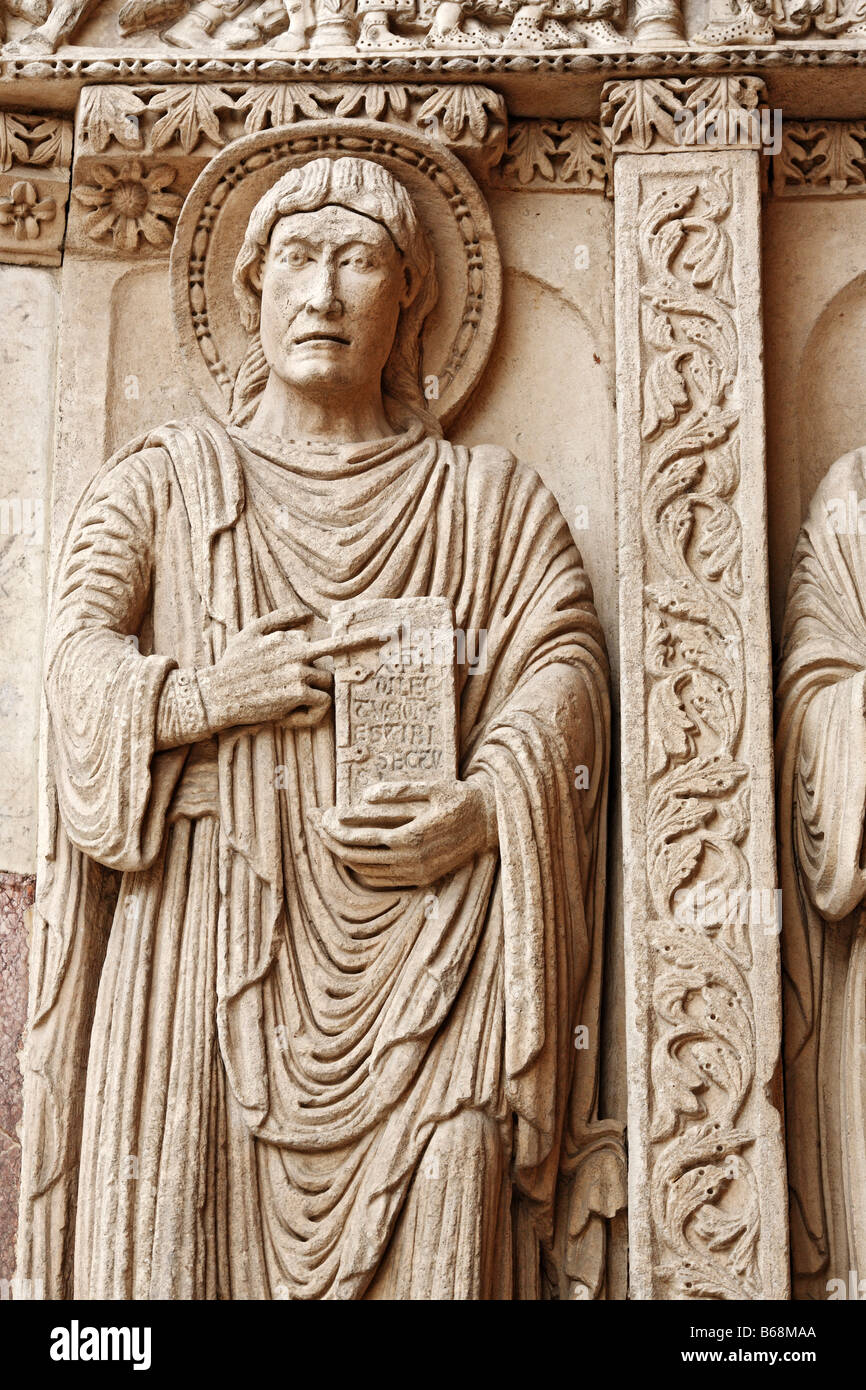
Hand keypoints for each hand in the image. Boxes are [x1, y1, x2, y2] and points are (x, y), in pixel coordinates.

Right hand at [197, 608, 331, 733]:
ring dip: (316, 692)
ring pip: (327, 680)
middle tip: (292, 691)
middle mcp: (295, 653)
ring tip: (295, 705)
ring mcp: (298, 673)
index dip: (299, 658)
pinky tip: (294, 716)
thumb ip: (279, 618)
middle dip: (313, 674)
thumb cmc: (232, 665)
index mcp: (285, 638)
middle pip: (325, 660)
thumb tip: (307, 612)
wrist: (218, 695)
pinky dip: (314, 711)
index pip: (309, 643)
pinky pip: (323, 700)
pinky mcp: (298, 694)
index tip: (283, 671)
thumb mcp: (251, 632)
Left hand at [312, 778, 497, 888]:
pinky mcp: (420, 879)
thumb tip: (364, 795)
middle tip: (316, 823)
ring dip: (342, 854)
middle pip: (355, 854)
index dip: (334, 826)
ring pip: (364, 870)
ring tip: (328, 838)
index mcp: (409, 836)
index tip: (320, 813)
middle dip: (330, 840)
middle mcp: (410, 860)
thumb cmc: (459, 799)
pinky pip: (381, 879)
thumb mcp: (431, 786)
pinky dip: (361, 868)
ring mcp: (415, 873)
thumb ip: (397, 792)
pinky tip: (353, 855)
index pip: (358, 835)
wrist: (490, 823)